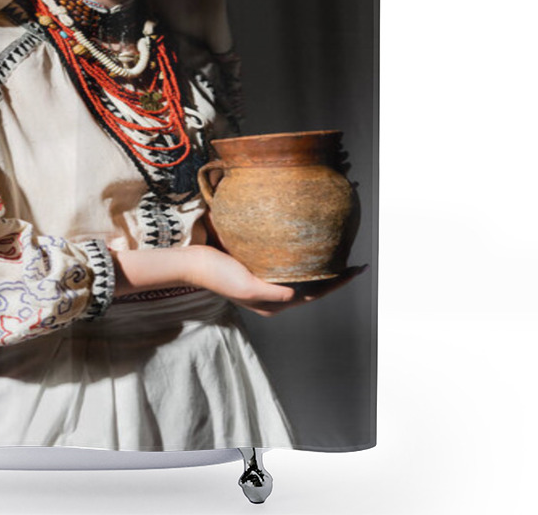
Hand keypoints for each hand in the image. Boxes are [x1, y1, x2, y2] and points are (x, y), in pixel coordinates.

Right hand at [186, 244, 367, 316]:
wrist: (193, 261)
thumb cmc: (217, 274)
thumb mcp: (247, 286)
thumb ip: (273, 293)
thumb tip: (297, 294)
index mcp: (273, 304)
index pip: (314, 295)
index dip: (338, 283)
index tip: (357, 269)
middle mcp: (273, 296)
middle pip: (312, 287)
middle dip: (334, 277)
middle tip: (354, 262)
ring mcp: (266, 282)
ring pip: (301, 276)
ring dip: (319, 266)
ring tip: (337, 253)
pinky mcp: (259, 268)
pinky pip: (287, 264)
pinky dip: (302, 258)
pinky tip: (307, 245)